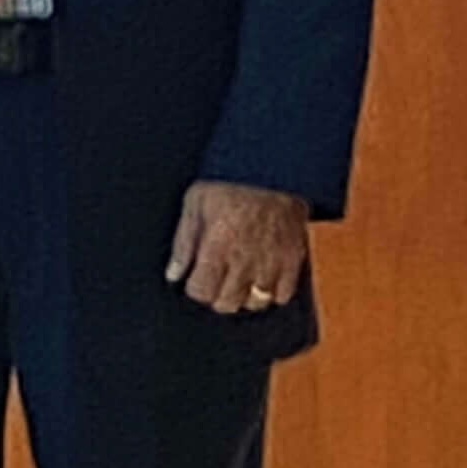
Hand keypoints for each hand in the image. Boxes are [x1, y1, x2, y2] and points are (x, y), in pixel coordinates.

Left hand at [165, 181, 310, 314]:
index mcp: (217, 246)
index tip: (198, 278)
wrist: (276, 164)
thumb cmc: (232, 180)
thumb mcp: (196, 202)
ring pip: (255, 302)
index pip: (201, 291)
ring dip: (245, 296)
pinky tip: (265, 277)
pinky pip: (282, 294)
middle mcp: (244, 259)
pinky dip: (273, 291)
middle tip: (218, 280)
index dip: (196, 287)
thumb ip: (183, 242)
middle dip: (218, 295)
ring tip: (241, 280)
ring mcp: (271, 261)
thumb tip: (174, 274)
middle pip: (227, 303)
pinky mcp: (293, 258)